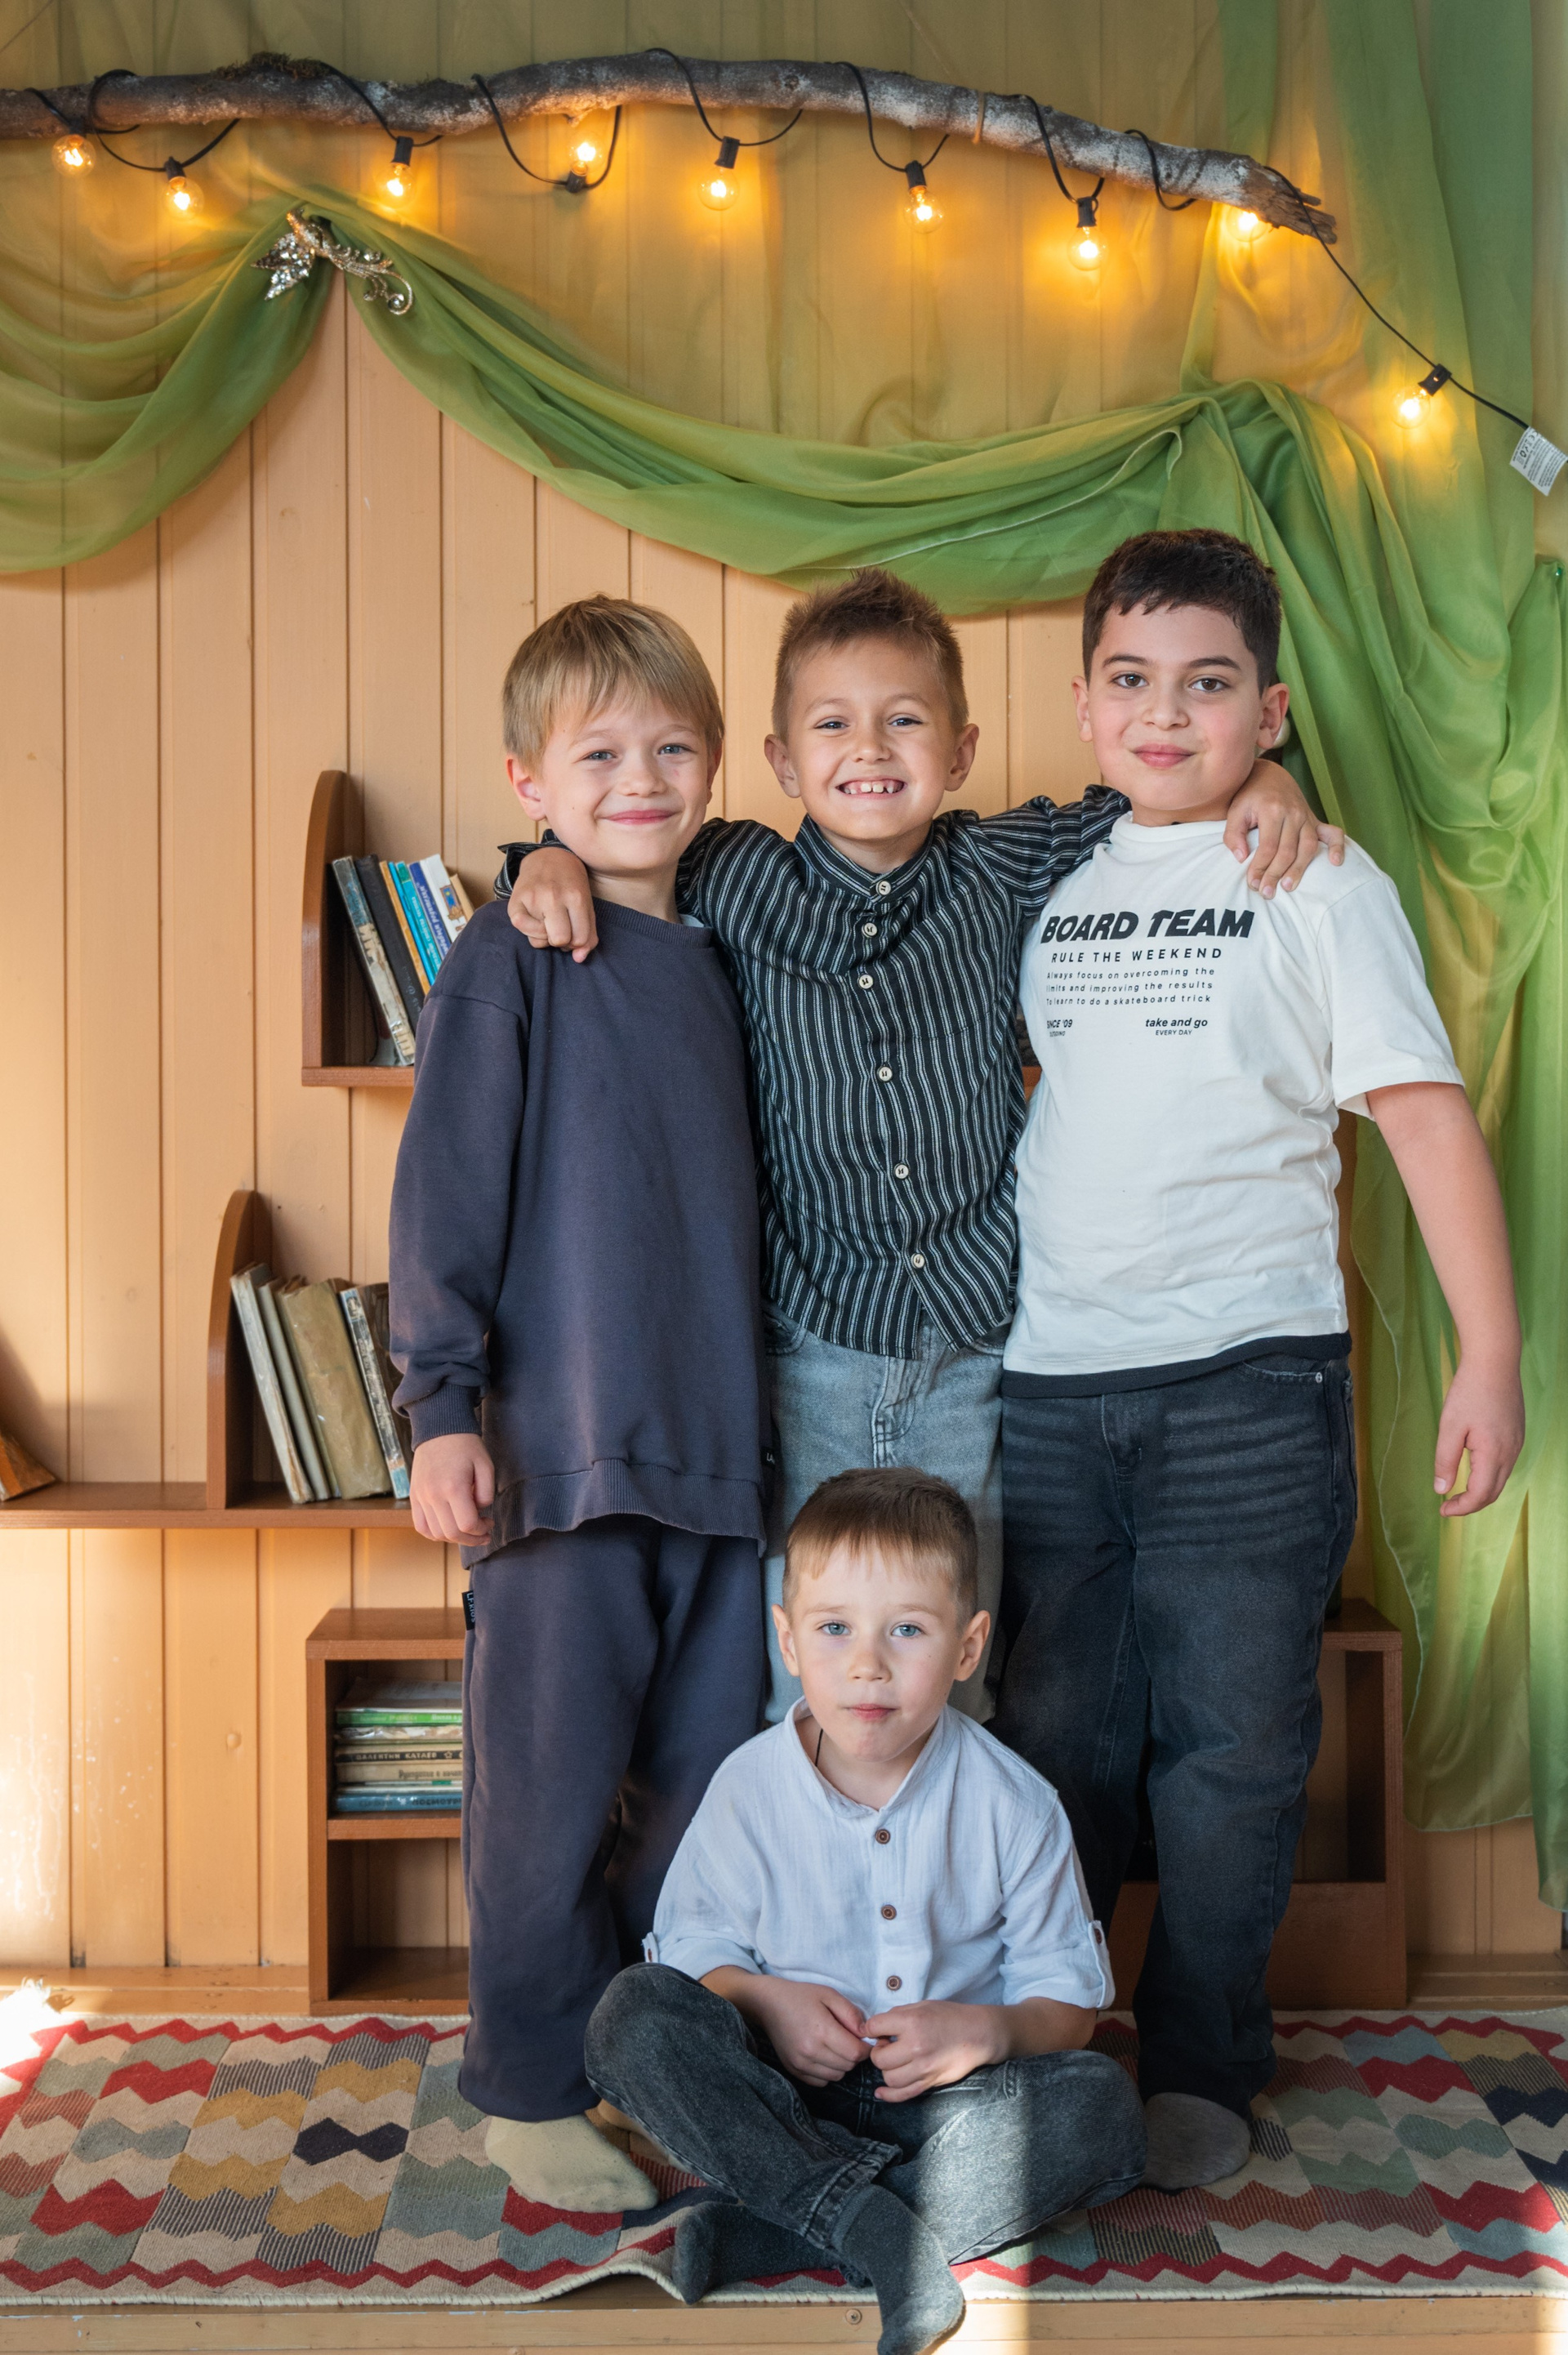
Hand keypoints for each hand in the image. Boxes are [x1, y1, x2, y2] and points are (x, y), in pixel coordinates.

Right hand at [410, 1433, 495, 1542]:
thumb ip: (487, 1493)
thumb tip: (479, 1511)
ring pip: (435, 1534)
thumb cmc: (465, 1446)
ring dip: (454, 1538)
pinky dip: (434, 1534)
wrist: (439, 1429)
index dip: (481, 1530)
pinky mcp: (414, 1496)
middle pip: (451, 1534)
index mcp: (454, 1487)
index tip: (489, 1524)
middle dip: (471, 1539)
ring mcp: (421, 1497)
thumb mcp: (486, 1465)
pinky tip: (447, 1529)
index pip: (467, 1525)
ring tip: (466, 1530)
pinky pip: (420, 1526)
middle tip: (483, 1533)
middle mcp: (433, 1495)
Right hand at [507, 847, 597, 960]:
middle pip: (560, 940)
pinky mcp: (515, 901)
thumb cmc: (570, 884)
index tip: (574, 929)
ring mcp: (533, 898)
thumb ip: (588, 934)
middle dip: (562, 940)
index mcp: (576, 897)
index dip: (577, 941)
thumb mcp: (586, 905)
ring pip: (540, 940)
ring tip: (547, 920)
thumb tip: (578, 959)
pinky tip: (535, 920)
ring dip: (545, 936)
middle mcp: (554, 897)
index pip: (580, 939)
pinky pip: (522, 930)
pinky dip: (530, 931)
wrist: (548, 857)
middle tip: (561, 926)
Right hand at [709, 1971, 868, 2085]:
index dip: (865, 2048)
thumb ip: (851, 2014)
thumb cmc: (801, 1996)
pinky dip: (827, 2072)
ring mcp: (800, 2063)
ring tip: (835, 2047)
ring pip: (836, 2076)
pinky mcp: (794, 2070)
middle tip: (849, 2040)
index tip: (864, 2039)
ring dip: (841, 2065)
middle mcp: (810, 2052)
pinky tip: (823, 2055)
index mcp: (822, 2031)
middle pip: (847, 2066)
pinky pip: (821, 2082)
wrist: (769, 2004)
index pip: (855, 2053)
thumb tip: (866, 2034)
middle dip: (854, 2055)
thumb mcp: (829, 1995)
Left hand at [861, 2001, 1005, 2102]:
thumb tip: (876, 2029)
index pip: (875, 2027)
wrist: (978, 2034)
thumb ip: (898, 2015)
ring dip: (887, 2070)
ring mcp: (923, 2068)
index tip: (875, 2030)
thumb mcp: (922, 2006)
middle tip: (887, 2046)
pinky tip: (880, 2092)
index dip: (871, 2029)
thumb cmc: (950, 2016)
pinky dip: (888, 2096)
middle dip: (878, 2052)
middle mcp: (915, 2046)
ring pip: (889, 2078)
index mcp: (912, 2022)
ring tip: (896, 2061)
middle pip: (879, 2058)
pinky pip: (903, 2095)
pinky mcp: (930, 2082)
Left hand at [1223, 757, 1345, 896]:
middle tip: (1267, 893)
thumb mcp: (1235, 810)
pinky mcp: (1315, 820)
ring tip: (1289, 887)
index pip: (1268, 846)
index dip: (1260, 867)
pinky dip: (1337, 847)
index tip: (1252, 883)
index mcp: (1272, 810)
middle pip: (1288, 850)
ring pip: (1308, 847)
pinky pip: (1332, 833)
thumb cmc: (1249, 796)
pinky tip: (1336, 862)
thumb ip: (1233, 834)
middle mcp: (1293, 813)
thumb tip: (1241, 858)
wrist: (1270, 775)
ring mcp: (1306, 816)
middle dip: (1276, 874)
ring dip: (1300, 869)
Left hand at [1435, 1354, 1524, 1516]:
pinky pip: (1505, 1464)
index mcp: (1494, 1453)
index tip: (1442, 1510)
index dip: (1462, 1508)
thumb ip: (1445, 1460)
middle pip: (1494, 1492)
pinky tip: (1474, 1470)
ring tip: (1458, 1492)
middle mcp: (1511, 1452)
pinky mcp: (1516, 1434)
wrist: (1494, 1362)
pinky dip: (1490, 1475)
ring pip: (1501, 1479)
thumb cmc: (1469, 1391)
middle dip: (1471, 1504)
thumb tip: (1441, 1489)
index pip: (1481, 1495)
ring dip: (1481, 1491)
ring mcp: (1517, 1443)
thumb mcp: (1449, 1427)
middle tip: (1448, 1506)